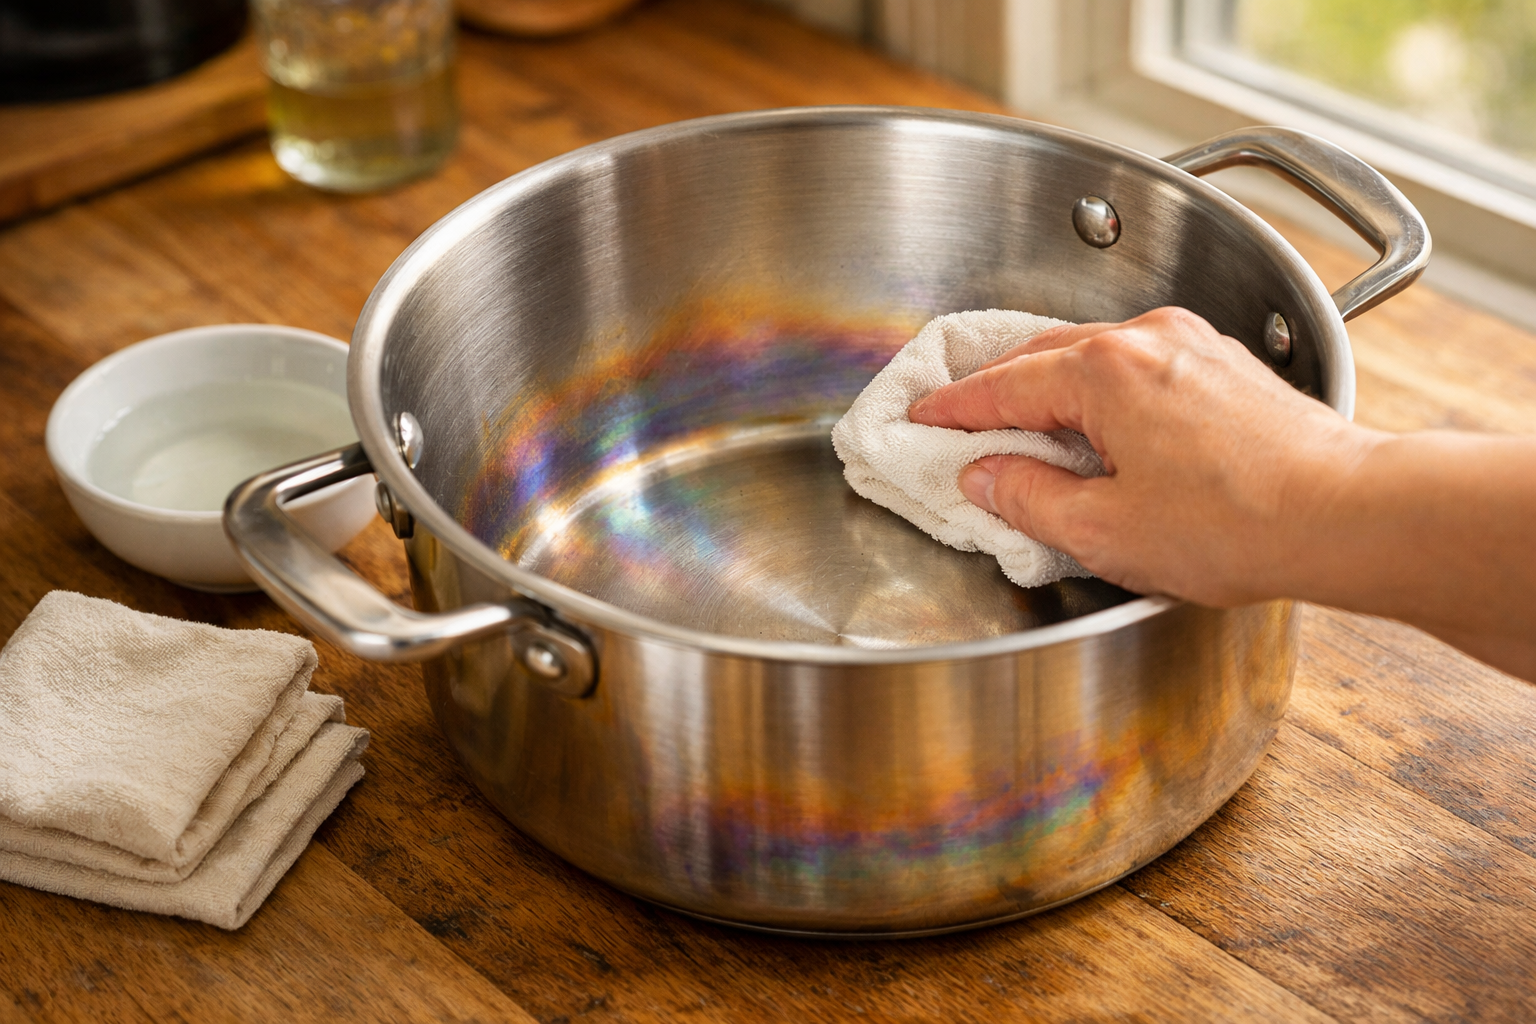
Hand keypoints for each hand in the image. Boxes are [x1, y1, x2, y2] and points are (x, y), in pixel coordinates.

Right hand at [906, 307, 1379, 605]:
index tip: (923, 419)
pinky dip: (1105, 388)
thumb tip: (985, 478)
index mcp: (1105, 371)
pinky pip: (1141, 364)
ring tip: (1028, 425)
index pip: (1004, 385)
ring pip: (1096, 354)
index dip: (955, 408)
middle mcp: (1148, 338)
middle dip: (999, 387)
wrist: (1348, 514)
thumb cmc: (1235, 525)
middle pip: (1046, 354)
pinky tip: (1103, 426)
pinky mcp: (1229, 365)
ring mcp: (1194, 345)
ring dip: (1054, 385)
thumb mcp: (1105, 530)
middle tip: (962, 420)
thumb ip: (1029, 498)